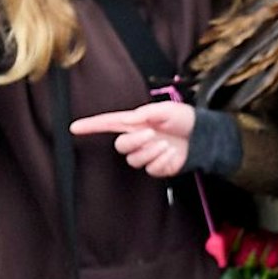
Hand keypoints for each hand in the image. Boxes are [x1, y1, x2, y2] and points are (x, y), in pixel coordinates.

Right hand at [70, 102, 195, 178]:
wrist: (203, 135)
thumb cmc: (184, 119)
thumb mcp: (166, 109)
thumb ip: (146, 113)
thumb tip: (130, 118)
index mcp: (136, 123)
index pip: (108, 124)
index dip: (91, 126)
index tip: (74, 127)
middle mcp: (138, 139)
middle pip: (121, 146)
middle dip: (135, 141)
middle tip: (151, 134)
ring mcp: (146, 154)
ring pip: (135, 160)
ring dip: (151, 151)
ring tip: (165, 143)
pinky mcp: (157, 167)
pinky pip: (151, 169)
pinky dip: (161, 160)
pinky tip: (171, 153)